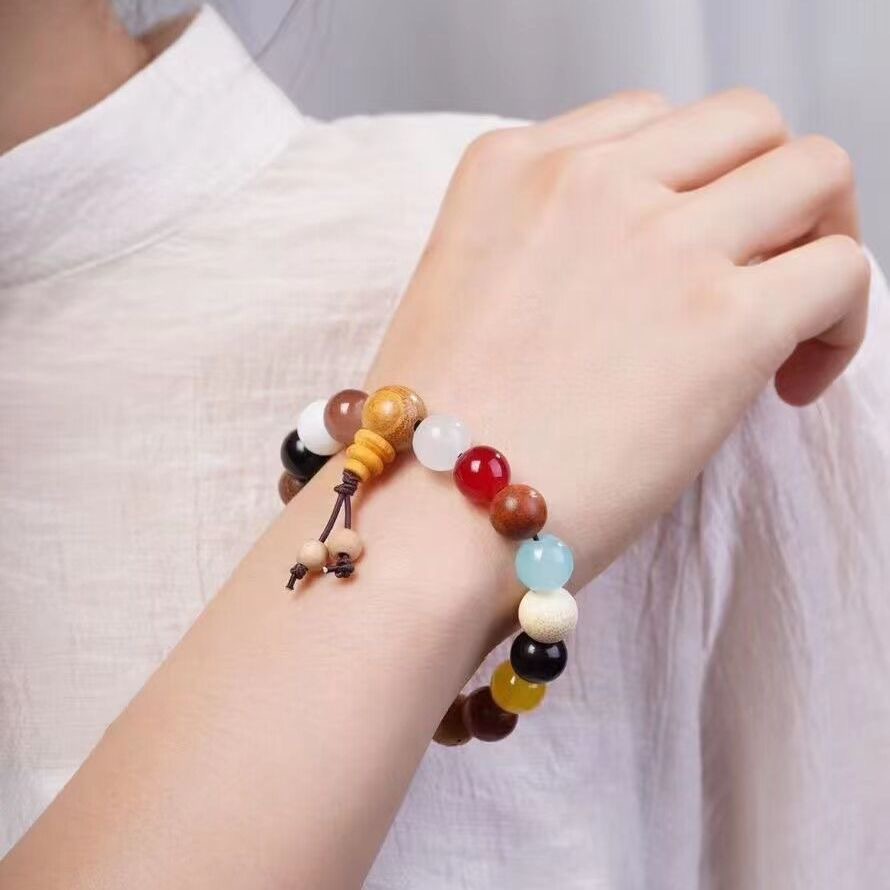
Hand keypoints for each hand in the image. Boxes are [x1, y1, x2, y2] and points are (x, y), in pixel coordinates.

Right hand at [367, 88, 868, 588]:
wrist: (426, 522)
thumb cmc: (434, 436)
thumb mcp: (464, 291)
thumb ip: (546, 247)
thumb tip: (641, 270)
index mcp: (512, 168)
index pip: (651, 123)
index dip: (685, 186)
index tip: (681, 257)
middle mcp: (589, 182)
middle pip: (743, 125)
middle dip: (766, 193)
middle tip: (758, 273)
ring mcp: (659, 242)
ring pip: (813, 171)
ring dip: (817, 238)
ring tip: (790, 326)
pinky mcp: (723, 321)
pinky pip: (841, 271)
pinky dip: (840, 322)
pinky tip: (794, 382)